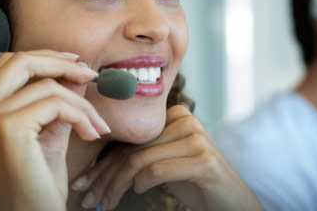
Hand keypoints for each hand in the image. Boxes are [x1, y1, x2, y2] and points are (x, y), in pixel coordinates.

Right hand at [0, 50, 109, 210]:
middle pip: (22, 61)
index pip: (11, 63)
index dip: (45, 57)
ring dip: (82, 103)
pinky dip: (81, 116)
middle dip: (61, 63)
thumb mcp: (50, 130)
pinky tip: (91, 135)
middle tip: (90, 76)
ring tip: (96, 125)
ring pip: (48, 86)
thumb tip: (77, 70)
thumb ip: (59, 99)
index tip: (75, 64)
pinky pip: (57, 104)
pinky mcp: (9, 128)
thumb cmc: (39, 180)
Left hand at [72, 105, 263, 210]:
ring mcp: (196, 139)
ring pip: (139, 161)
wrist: (234, 201)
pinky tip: (137, 193)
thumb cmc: (197, 184)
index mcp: (176, 116)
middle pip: (132, 149)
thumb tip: (97, 168)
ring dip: (115, 187)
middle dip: (103, 177)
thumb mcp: (167, 164)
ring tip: (104, 205)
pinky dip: (141, 184)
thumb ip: (144, 155)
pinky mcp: (203, 160)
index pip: (129, 140)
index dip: (102, 163)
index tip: (82, 183)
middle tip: (86, 198)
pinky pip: (156, 170)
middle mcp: (186, 121)